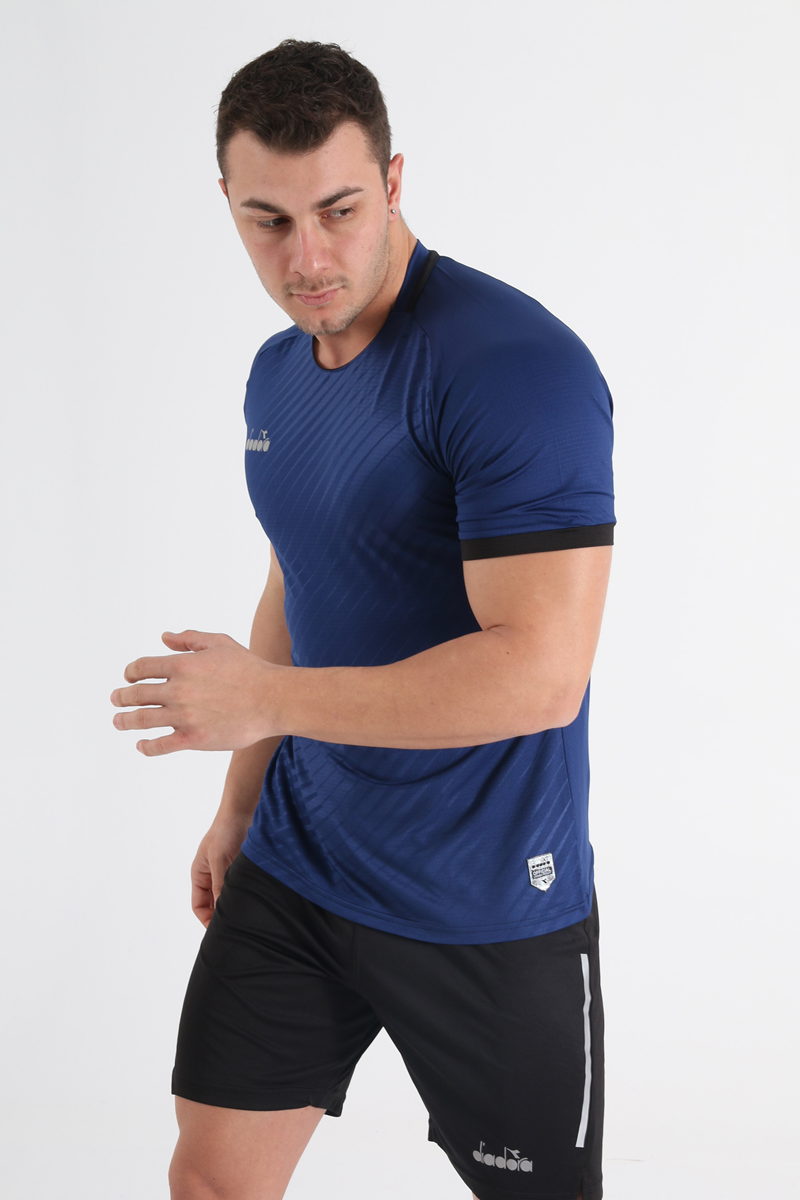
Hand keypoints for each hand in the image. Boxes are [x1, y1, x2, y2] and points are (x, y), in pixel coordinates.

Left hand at [110, 629, 284, 756]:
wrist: (272, 699)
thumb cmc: (249, 669)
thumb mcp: (220, 643)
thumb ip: (190, 638)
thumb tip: (164, 637)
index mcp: (182, 665)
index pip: (142, 667)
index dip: (131, 672)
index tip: (128, 678)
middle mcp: (178, 690)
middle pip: (137, 694)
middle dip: (122, 697)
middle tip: (116, 699)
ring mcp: (184, 716)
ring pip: (142, 720)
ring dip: (125, 720)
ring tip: (118, 721)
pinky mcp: (193, 738)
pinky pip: (160, 745)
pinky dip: (146, 747)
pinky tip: (141, 745)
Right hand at [191, 814, 251, 926]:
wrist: (243, 810)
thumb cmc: (225, 831)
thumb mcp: (219, 861)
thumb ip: (219, 886)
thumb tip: (222, 910)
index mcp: (199, 875)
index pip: (198, 906)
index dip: (206, 919)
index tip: (220, 930)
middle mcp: (212, 876)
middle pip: (213, 904)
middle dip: (222, 914)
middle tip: (236, 926)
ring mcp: (227, 872)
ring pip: (229, 897)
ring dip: (235, 904)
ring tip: (246, 915)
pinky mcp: (241, 868)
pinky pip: (241, 887)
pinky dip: (245, 894)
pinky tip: (254, 900)